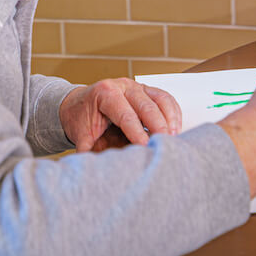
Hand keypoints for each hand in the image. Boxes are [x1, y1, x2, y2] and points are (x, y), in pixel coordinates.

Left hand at [59, 79, 181, 151]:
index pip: (125, 114)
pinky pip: (166, 99)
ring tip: (173, 138)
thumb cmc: (82, 120)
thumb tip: (99, 169)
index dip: (136, 132)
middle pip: (146, 105)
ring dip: (170, 119)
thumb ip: (89, 151)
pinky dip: (174, 114)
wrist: (79, 105)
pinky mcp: (148, 91)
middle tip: (164, 144)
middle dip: (158, 126)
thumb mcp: (81, 137)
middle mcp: (123, 86)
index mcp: (105, 93)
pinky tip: (175, 129)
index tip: (145, 147)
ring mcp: (138, 86)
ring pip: (161, 99)